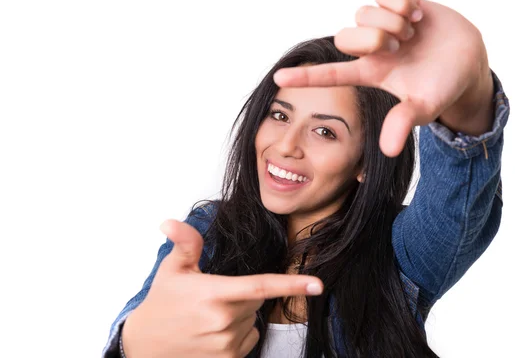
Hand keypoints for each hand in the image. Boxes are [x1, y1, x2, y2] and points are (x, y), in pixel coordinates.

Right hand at [122, 219, 322, 357]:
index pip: (260, 286)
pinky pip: (248, 339)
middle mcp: (223, 321)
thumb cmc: (162, 304)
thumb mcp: (173, 269)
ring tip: (208, 317)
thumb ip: (185, 244)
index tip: (317, 284)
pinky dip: (238, 334)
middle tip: (212, 297)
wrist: (144, 346)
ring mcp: (226, 344)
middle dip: (243, 295)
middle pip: (255, 301)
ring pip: (252, 320)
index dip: (291, 284)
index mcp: (213, 293)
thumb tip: (171, 222)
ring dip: (240, 316)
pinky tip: (213, 333)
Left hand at [274, 0, 493, 156]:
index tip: (278, 81)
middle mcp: (371, 49)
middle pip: (344, 35)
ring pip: (363, 12)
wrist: (468, 61)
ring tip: (412, 32)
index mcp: (371, 73)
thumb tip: (387, 151)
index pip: (331, 75)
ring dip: (390, 21)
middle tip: (399, 46)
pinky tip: (417, 15)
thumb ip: (402, 123)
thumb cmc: (441, 88)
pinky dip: (401, 3)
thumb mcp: (423, 108)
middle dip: (372, 37)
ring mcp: (384, 26)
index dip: (305, 78)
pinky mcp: (399, 5)